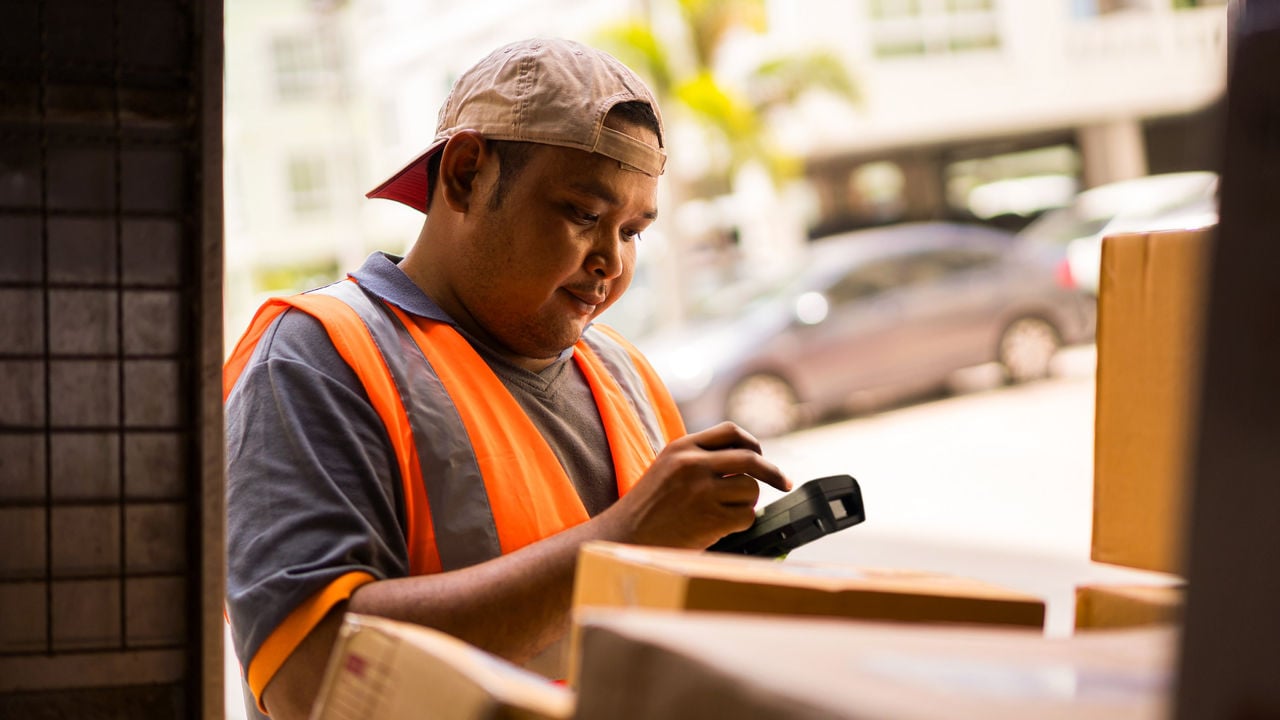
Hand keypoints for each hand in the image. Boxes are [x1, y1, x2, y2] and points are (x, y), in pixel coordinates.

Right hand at [600, 422, 792, 548]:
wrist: (625, 537)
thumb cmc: (646, 507)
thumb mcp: (666, 468)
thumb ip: (698, 458)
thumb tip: (742, 459)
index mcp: (682, 447)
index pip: (730, 431)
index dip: (752, 443)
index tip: (761, 455)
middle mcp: (693, 465)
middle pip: (750, 458)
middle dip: (772, 471)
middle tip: (784, 482)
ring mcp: (702, 491)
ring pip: (751, 490)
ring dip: (747, 503)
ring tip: (726, 512)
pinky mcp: (709, 518)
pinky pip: (746, 516)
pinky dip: (741, 523)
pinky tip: (721, 527)